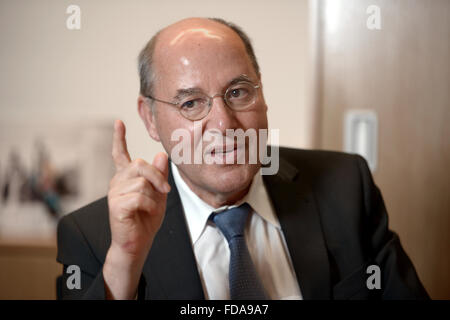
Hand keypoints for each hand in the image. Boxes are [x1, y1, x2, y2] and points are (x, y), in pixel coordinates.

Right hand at [103, 119, 169, 298]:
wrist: (137, 244)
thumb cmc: (146, 220)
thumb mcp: (158, 195)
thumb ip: (159, 176)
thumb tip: (160, 155)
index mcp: (125, 178)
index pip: (120, 154)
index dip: (119, 138)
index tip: (119, 122)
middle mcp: (117, 182)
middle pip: (139, 164)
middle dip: (157, 177)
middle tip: (165, 191)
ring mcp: (114, 193)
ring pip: (142, 181)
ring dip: (154, 196)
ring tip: (150, 208)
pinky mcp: (116, 205)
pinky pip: (140, 196)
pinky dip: (149, 205)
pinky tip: (144, 213)